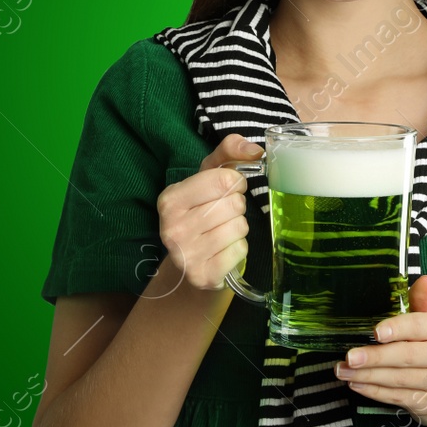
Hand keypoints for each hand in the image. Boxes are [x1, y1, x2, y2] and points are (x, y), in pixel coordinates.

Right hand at [154, 133, 259, 291]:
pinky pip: (240, 250)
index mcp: (170, 199)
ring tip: (222, 231)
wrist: (189, 263)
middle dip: (237, 206)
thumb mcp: (208, 177)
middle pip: (234, 204)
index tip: (226, 190)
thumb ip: (229, 152)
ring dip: (239, 227)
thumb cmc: (201, 211)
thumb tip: (255, 150)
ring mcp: (186, 254)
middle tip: (223, 214)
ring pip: (240, 226)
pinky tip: (223, 249)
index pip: (224, 179)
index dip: (235, 183)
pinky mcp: (203, 275)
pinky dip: (239, 248)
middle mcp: (173, 227)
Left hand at [333, 276, 426, 426]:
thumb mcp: (426, 322)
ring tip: (343, 370)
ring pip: (399, 380)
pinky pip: (397, 397)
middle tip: (349, 356)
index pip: (419, 326)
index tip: (376, 331)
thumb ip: (420, 301)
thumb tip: (425, 280)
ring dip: (368, 376)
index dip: (397, 328)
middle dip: (375, 357)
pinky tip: (356, 384)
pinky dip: (375, 392)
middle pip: (407, 356)